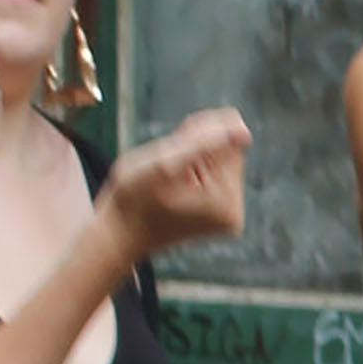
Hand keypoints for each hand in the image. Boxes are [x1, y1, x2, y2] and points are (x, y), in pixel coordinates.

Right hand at [96, 108, 250, 263]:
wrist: (118, 233)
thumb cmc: (131, 199)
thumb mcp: (162, 163)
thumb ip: (203, 144)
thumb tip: (244, 130)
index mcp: (225, 203)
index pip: (228, 138)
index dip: (195, 134)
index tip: (170, 152)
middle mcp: (235, 214)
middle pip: (227, 151)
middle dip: (194, 149)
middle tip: (164, 169)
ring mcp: (229, 218)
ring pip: (218, 162)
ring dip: (191, 160)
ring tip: (166, 181)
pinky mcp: (220, 216)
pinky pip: (213, 176)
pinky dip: (192, 172)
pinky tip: (173, 187)